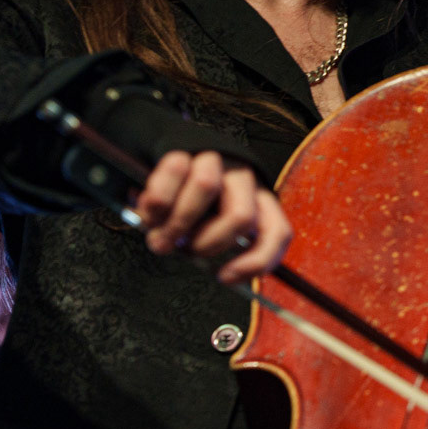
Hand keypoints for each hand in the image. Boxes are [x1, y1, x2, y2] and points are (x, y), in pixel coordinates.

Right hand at [132, 150, 291, 283]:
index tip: (226, 276)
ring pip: (206, 186)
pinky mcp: (184, 152)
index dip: (257, 261)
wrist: (166, 166)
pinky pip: (173, 171)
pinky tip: (150, 215)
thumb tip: (219, 272)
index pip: (277, 233)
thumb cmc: (190, 208)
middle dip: (209, 243)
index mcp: (259, 203)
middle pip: (241, 215)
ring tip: (162, 238)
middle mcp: (243, 180)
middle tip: (185, 250)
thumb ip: (217, 247)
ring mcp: (215, 162)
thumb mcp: (210, 232)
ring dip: (179, 222)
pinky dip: (157, 201)